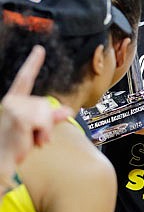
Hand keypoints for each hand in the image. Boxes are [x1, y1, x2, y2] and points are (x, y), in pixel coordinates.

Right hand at [0, 46, 71, 179]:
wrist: (1, 162)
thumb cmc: (17, 144)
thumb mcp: (37, 128)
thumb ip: (51, 118)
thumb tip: (68, 111)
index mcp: (14, 100)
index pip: (25, 78)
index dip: (33, 62)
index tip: (40, 48)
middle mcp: (12, 101)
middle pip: (46, 104)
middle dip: (47, 122)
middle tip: (34, 135)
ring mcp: (14, 109)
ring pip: (47, 113)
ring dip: (45, 129)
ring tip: (31, 138)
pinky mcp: (20, 118)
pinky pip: (45, 122)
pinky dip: (44, 133)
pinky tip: (31, 141)